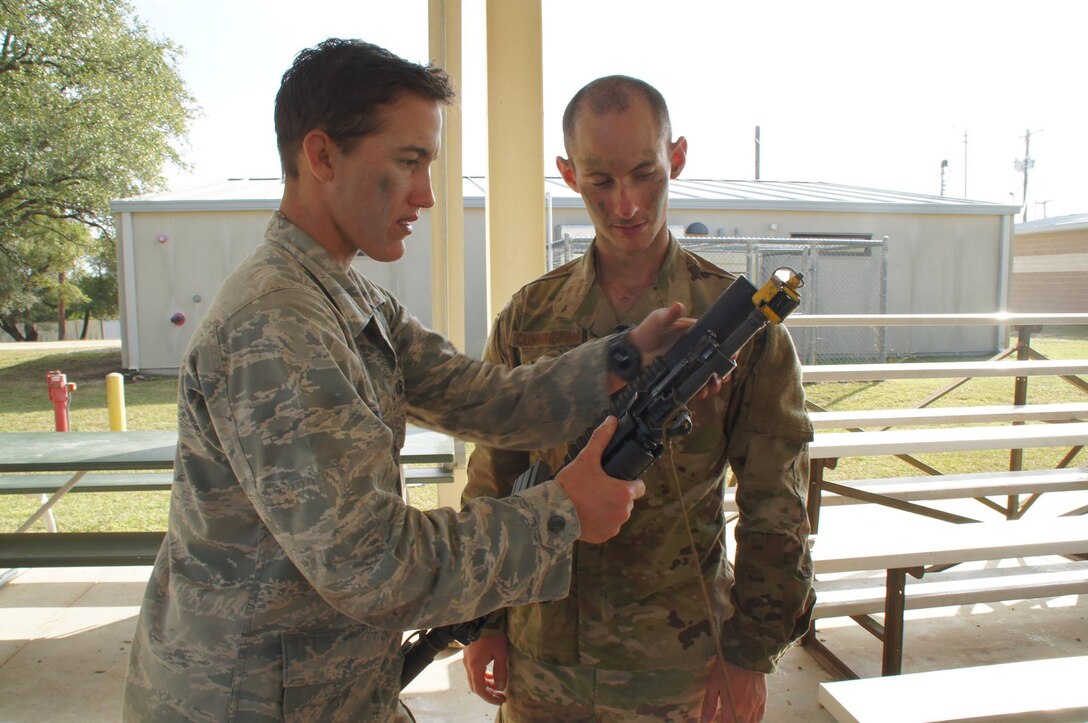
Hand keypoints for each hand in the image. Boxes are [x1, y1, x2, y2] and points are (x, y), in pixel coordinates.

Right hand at [462, 633, 508, 704]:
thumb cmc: (492, 634)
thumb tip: (500, 686)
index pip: (480, 690)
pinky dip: (482, 677)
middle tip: (501, 696)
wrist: (480, 619)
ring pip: (474, 680)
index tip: (501, 700)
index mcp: (475, 666)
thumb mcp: (501, 652)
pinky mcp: (468, 656)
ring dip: (486, 685)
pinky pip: (474, 672)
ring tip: (498, 685)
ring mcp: (466, 661)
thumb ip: (501, 671)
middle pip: (476, 687)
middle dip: (488, 694)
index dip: (490, 698)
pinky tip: (491, 675)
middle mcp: (468, 665)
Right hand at [554, 416, 645, 543]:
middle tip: (597, 489)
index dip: (629, 482)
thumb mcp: (586, 459)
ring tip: (590, 502)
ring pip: (617, 514)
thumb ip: (601, 439)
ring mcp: (614, 527)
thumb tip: (611, 421)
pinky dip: (599, 522)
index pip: (639, 487)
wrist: (552, 514)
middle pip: (627, 500)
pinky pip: (607, 527)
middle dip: (615, 495)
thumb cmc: (570, 487)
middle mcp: (623, 512)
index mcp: (624, 493)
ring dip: (608, 509)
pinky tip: (586, 514)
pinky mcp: (604, 537)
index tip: (615, 480)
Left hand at [626, 302, 729, 399]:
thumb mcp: (656, 321)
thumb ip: (668, 315)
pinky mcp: (682, 375)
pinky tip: (701, 394)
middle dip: (723, 367)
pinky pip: (695, 382)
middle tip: (724, 376)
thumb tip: (678, 305)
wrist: (632, 354)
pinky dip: (701, 389)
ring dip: (714, 381)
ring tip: (714, 387)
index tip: (733, 355)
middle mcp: (695, 348)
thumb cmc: (646, 332)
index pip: (716, 337)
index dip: (728, 346)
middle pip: (716, 357)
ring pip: (708, 372)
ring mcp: (689, 362)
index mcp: (693, 333)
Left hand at [701, 659, 765, 721]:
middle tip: (724, 715)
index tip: (716, 719)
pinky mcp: (763, 699)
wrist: (746, 654)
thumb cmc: (726, 668)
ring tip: (734, 714)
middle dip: (731, 721)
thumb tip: (704, 721)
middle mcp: (746, 710)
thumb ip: (709, 705)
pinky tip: (746, 715)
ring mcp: (756, 705)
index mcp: (732, 707)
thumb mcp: (713, 684)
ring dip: (742, 721)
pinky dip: (752, 719)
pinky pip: (759, 716)